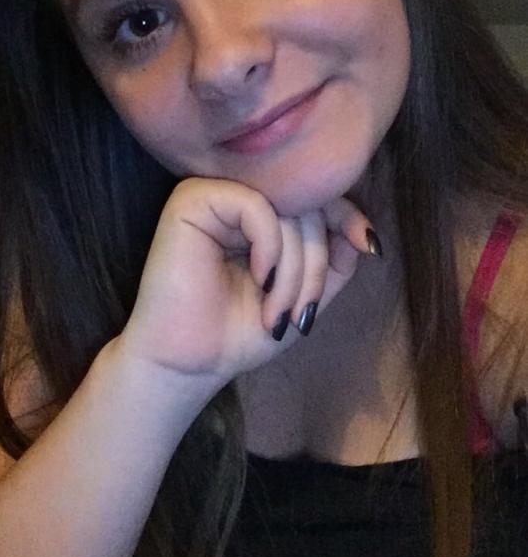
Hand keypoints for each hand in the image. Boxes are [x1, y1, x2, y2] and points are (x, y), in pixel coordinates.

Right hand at [115, 177, 376, 386]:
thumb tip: (369, 232)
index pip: (316, 194)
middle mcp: (238, 194)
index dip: (347, 217)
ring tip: (276, 312)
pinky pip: (256, 206)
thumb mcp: (304, 294)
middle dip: (315, 264)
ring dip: (294, 270)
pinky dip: (270, 247)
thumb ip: (335, 260)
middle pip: (307, 204)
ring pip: (286, 208)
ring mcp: (215, 193)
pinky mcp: (192, 199)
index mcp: (261, 211)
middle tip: (301, 314)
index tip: (369, 247)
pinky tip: (259, 279)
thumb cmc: (239, 331)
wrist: (188, 364)